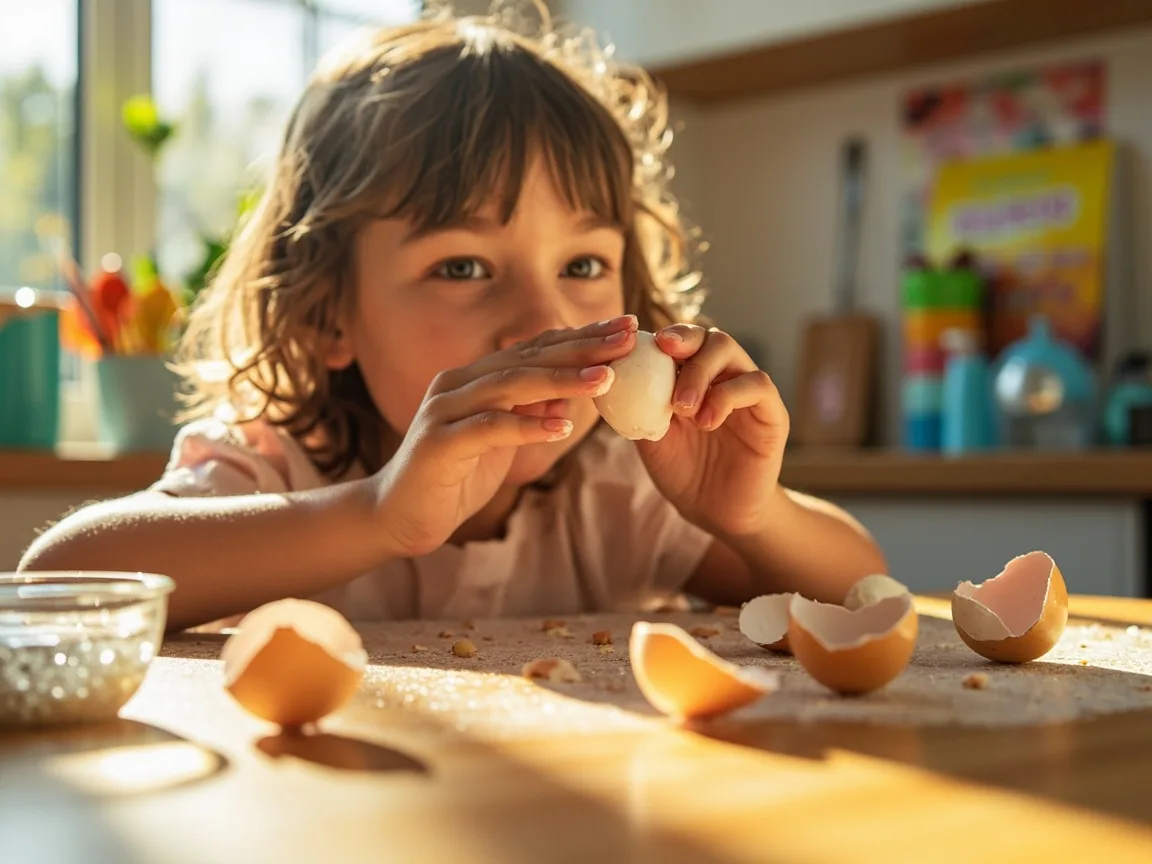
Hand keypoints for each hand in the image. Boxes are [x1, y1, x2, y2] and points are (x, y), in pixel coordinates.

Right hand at [375, 315, 638, 556]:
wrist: (398, 516)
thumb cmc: (455, 476)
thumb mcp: (503, 440)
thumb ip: (532, 410)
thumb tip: (576, 387)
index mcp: (475, 378)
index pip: (535, 349)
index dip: (582, 336)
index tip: (627, 327)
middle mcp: (458, 384)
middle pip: (527, 358)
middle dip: (582, 347)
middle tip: (627, 337)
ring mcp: (445, 410)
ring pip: (509, 385)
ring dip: (560, 380)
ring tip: (604, 378)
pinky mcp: (438, 443)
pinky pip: (488, 429)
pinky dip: (526, 426)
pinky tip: (562, 426)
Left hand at [636, 325, 788, 539]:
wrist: (716, 513)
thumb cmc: (683, 473)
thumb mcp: (652, 440)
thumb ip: (638, 407)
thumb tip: (608, 379)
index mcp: (696, 378)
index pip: (686, 341)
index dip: (669, 335)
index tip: (649, 343)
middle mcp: (725, 378)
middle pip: (712, 339)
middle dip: (687, 346)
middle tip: (666, 361)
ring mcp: (750, 394)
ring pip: (735, 356)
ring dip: (703, 373)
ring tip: (683, 408)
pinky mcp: (772, 413)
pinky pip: (758, 385)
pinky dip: (729, 395)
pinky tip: (707, 420)